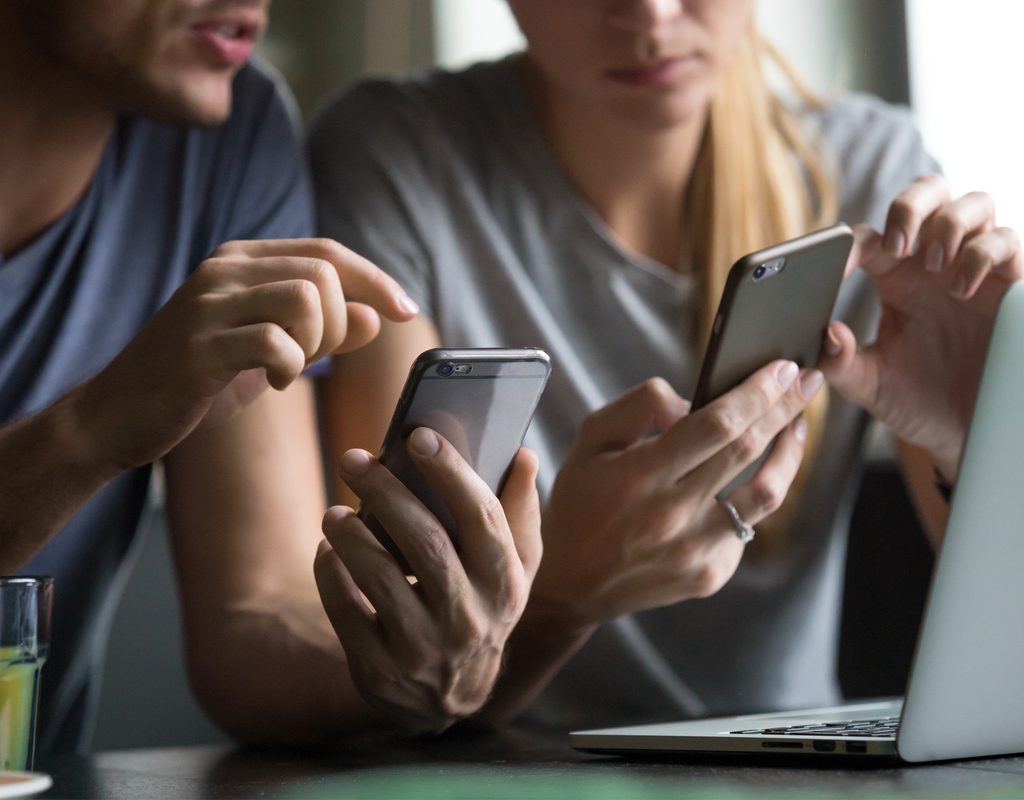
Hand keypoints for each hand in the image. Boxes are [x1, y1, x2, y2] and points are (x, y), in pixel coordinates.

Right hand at [73, 238, 416, 471]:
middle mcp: (223, 269)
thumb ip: (321, 331)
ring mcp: (207, 303)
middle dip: (339, 323)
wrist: (114, 416)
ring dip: (316, 342)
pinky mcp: (199, 345)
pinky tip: (273, 384)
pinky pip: (275, 341)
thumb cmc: (197, 382)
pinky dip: (290, 367)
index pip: (327, 252)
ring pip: (306, 297)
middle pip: (325, 272)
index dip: (376, 280)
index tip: (406, 311)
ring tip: (288, 368)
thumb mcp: (268, 351)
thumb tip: (374, 316)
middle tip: (312, 357)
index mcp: (240, 260)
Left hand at [314, 429, 541, 733]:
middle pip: (425, 542)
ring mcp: (424, 648)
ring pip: (380, 577)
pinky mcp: (381, 670)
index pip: (482, 517)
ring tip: (334, 512)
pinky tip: (327, 550)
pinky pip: (347, 612)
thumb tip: (522, 455)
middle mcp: (470, 617)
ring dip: (351, 536)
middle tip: (354, 459)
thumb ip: (519, 512)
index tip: (418, 435)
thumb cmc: (483, 608)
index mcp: (505, 583)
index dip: (450, 472)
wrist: (454, 698)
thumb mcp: (513, 569)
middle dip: (386, 493)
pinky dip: (331, 575)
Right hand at [533, 363, 821, 629]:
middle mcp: (671, 515)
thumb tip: (694, 403)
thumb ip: (640, 407)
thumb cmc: (580, 502)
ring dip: (789, 453)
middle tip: (808, 381)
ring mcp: (695, 550)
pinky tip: (749, 478)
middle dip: (785, 408)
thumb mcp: (590, 440)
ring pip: (767, 494)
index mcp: (638, 476)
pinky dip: (753, 495)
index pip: (715, 424)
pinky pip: (746, 526)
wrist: (571, 582)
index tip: (783, 368)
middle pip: (748, 450)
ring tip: (796, 426)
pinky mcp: (710, 575)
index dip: (756, 392)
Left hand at [819, 174, 1022, 477]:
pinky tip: (962, 289)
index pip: (868, 238)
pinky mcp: (1011, 282)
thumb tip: (825, 334)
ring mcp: (975, 266)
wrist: (966, 432)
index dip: (849, 245)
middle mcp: (934, 262)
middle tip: (899, 244)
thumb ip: (840, 364)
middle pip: (928, 192)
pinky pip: (1006, 240)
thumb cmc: (916, 401)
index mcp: (894, 277)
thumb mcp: (871, 386)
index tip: (838, 269)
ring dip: (948, 225)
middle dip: (911, 204)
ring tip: (934, 267)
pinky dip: (982, 253)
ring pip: (972, 203)